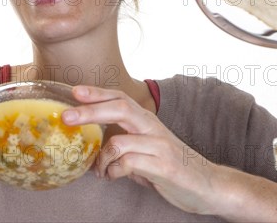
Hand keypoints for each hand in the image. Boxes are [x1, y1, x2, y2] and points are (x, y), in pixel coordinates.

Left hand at [62, 85, 219, 215]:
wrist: (209, 185)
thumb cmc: (174, 166)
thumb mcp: (148, 150)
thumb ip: (126, 144)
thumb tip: (98, 147)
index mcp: (148, 122)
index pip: (120, 98)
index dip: (97, 93)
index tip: (75, 91)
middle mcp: (153, 128)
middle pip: (119, 108)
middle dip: (90, 111)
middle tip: (66, 116)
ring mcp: (159, 147)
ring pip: (119, 142)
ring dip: (101, 158)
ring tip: (99, 170)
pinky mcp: (164, 167)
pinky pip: (128, 164)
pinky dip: (113, 171)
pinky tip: (113, 177)